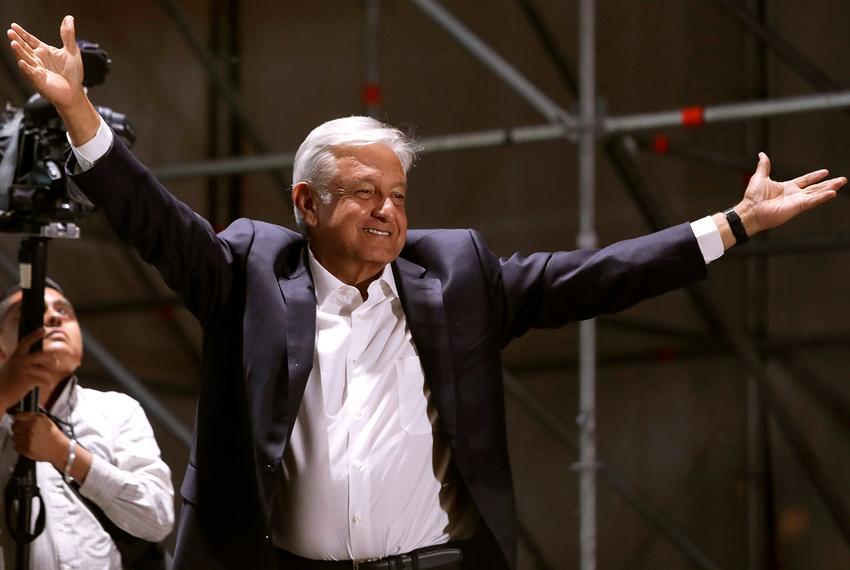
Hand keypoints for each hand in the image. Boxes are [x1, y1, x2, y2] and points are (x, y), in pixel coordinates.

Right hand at [0, 328, 70, 410]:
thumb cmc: (5, 380)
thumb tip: (38, 358)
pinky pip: (43, 380)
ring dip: (49, 374)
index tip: (43, 329)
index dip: (34, 335)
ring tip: (49, 378)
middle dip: (52, 357)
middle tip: (56, 361)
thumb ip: (22, 360)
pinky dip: (47, 383)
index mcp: (15, 356)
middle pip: (42, 355)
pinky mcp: (27, 381)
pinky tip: (48, 385)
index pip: (25, 342)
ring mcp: (24, 371)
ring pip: (44, 369)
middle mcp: (20, 361)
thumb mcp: (11, 366)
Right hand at [6, 16, 99, 144]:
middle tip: (10, 32)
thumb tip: (69, 18)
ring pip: (26, 59)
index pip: (30, 40)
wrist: (75, 92)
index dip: (22, 33)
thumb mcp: (71, 51)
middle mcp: (38, 60)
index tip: (14, 26)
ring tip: (13, 44)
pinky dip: (27, 68)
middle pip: (25, 48)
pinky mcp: (39, 81)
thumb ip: (68, 35)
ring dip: (19, 52)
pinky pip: (31, 74)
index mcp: (44, 52)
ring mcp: (37, 70)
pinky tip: (22, 62)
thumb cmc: (72, 73)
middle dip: (17, 40)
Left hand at [11, 411, 67, 466]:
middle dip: (18, 429)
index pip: (18, 416)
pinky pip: (16, 446)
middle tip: (24, 431)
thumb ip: (33, 417)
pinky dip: (21, 446)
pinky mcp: (26, 448)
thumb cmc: (53, 434)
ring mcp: (28, 439)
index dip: (18, 419)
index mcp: (37, 419)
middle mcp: (32, 428)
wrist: (59, 448)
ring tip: (29, 439)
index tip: (18, 421)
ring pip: (14, 437)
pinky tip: (29, 445)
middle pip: (14, 427)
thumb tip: (18, 417)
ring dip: (19, 438)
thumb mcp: (46, 420)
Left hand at [736, 152, 845, 235]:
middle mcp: (794, 195)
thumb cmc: (752, 197)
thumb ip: (764, 166)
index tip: (825, 172)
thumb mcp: (760, 177)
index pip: (805, 180)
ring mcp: (797, 201)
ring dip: (830, 188)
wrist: (750, 210)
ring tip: (841, 183)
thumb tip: (762, 154)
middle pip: (815, 187)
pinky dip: (822, 197)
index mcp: (787, 187)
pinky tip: (833, 193)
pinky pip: (813, 201)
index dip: (815, 176)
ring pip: (817, 193)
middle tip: (842, 179)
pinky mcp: (797, 207)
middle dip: (829, 183)